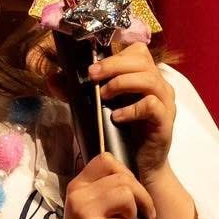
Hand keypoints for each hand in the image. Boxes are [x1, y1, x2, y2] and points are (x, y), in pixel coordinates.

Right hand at [49, 152, 157, 218]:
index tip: (132, 194)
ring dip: (132, 216)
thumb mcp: (90, 209)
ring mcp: (84, 213)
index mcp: (78, 185)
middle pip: (123, 179)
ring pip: (127, 198)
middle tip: (139, 216)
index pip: (107, 160)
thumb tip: (133, 180)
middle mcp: (78, 194)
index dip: (127, 174)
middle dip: (140, 198)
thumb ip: (104, 192)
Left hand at [87, 42, 175, 182]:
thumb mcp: (97, 109)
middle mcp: (158, 86)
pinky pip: (152, 105)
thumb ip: (77, 92)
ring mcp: (164, 103)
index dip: (115, 55)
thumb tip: (53, 78)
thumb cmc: (121, 134)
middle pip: (142, 61)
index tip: (92, 67)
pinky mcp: (165, 121)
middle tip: (92, 76)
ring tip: (103, 96)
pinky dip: (132, 108)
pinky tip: (116, 117)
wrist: (140, 167)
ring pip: (149, 79)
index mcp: (144, 77)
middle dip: (113, 65)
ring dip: (122, 83)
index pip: (137, 51)